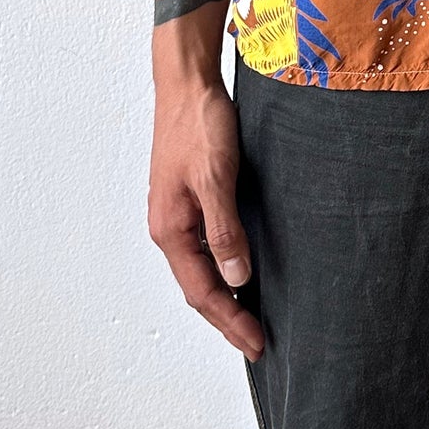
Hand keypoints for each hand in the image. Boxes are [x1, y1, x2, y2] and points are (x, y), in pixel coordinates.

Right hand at [147, 75, 263, 360]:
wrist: (188, 84)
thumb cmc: (199, 125)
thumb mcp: (216, 178)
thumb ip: (225, 229)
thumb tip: (236, 279)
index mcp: (171, 229)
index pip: (203, 292)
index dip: (231, 321)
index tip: (258, 344)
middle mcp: (170, 228)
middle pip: (199, 288)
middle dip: (227, 319)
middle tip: (258, 344)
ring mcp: (178, 215)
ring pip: (202, 270)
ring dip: (226, 297)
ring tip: (252, 319)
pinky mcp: (191, 200)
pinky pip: (207, 248)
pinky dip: (225, 269)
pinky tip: (243, 272)